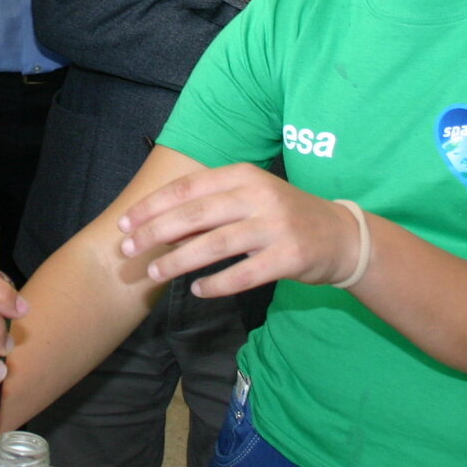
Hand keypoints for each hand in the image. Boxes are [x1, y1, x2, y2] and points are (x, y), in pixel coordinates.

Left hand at [115, 162, 361, 295]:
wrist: (342, 236)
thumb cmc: (284, 215)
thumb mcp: (251, 196)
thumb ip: (211, 205)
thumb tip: (162, 226)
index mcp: (244, 175)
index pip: (187, 187)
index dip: (152, 206)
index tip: (125, 223)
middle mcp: (259, 196)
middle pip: (196, 213)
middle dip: (155, 232)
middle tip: (127, 249)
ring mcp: (276, 226)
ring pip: (215, 244)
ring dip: (179, 260)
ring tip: (155, 272)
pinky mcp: (290, 257)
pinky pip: (244, 274)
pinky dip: (217, 284)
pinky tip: (197, 290)